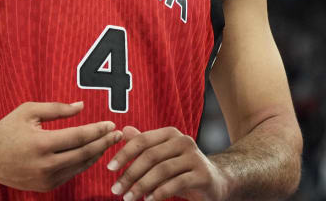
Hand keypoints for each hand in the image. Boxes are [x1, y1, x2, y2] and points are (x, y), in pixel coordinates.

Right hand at [0, 101, 121, 190]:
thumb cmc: (8, 129)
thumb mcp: (29, 111)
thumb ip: (57, 109)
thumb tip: (82, 106)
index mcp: (41, 143)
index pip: (79, 137)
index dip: (98, 131)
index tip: (111, 125)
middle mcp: (45, 164)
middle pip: (84, 154)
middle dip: (104, 144)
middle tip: (117, 135)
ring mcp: (45, 179)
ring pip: (80, 166)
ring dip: (97, 154)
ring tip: (108, 143)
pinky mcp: (45, 187)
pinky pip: (70, 174)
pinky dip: (83, 164)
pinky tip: (91, 153)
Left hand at [107, 126, 228, 200]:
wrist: (216, 182)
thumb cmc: (183, 170)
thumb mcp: (162, 158)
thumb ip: (144, 145)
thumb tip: (124, 131)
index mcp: (171, 134)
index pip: (143, 140)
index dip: (124, 153)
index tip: (109, 168)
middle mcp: (184, 141)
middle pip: (151, 156)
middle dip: (130, 174)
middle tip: (115, 189)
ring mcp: (195, 158)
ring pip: (162, 170)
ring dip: (142, 186)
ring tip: (128, 198)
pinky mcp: (202, 175)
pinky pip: (176, 183)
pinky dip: (159, 193)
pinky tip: (148, 200)